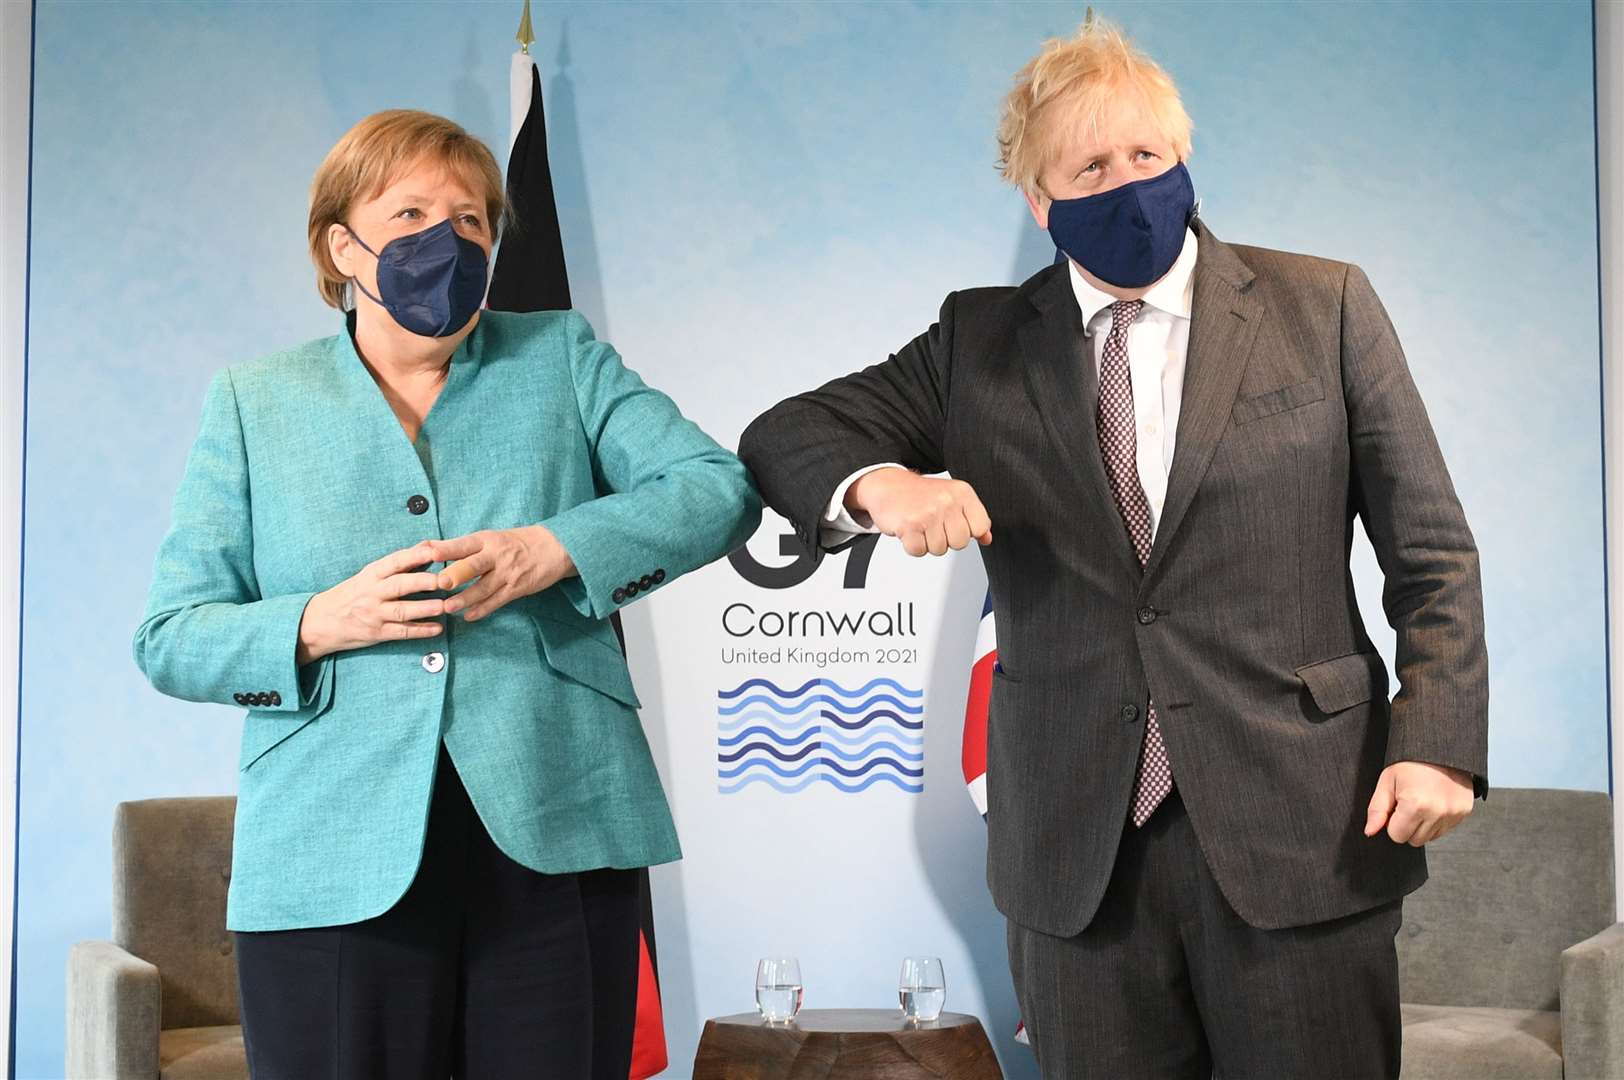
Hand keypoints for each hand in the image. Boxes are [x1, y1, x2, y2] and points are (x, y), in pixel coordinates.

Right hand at [297, 542, 445, 663]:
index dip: (414, 556)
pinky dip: (420, 631)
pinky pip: (401, 632)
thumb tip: (428, 545)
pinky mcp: (377, 633)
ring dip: (426, 609)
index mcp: (372, 574)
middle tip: (445, 580)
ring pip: (403, 611)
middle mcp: (373, 593)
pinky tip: (437, 628)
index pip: (395, 562)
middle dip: (423, 582)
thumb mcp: (370, 574)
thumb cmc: (351, 594)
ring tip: (445, 606)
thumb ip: (400, 562)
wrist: (320, 622)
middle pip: (400, 585)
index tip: (434, 552)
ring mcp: (374, 614)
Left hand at [426, 525, 575, 621]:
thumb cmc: (517, 542)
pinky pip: (497, 601)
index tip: (430, 553)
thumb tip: (430, 548)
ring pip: (483, 588)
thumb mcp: (491, 537)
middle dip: (457, 574)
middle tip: (442, 583)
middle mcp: (496, 555)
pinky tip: (470, 616)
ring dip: (466, 599)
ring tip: (449, 607)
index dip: (447, 549)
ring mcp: (507, 573)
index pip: (464, 544)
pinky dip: (483, 609)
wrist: (554, 547)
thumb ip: (463, 546)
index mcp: (487, 540)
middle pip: (474, 566)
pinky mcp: (517, 588)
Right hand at [846, 468, 991, 556]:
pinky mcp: (910, 526)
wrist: (888, 485)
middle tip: (934, 525)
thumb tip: (987, 539)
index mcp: (962, 493)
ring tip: (921, 526)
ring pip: (939, 549)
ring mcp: (928, 513)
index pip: (981, 526)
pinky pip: (919, 551)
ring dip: (927, 543)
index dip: (967, 531)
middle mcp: (947, 501)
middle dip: (946, 539)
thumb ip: (973, 519)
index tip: (954, 523)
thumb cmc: (920, 494)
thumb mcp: (953, 498)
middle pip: (960, 543)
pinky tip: (910, 531)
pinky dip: (912, 545)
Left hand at [1364, 761, 1474, 845]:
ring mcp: (1453, 813)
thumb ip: (1377, 809)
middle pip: (1414, 840)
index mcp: (1415, 804)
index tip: (1397, 806)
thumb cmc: (1412, 763)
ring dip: (1423, 825)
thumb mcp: (1387, 781)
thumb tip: (1370, 831)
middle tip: (1409, 803)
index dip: (1393, 822)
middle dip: (1407, 825)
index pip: (1397, 835)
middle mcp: (1437, 812)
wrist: (1440, 748)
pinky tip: (1434, 802)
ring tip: (1422, 801)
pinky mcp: (1463, 812)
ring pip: (1430, 837)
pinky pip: (1444, 830)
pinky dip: (1437, 821)